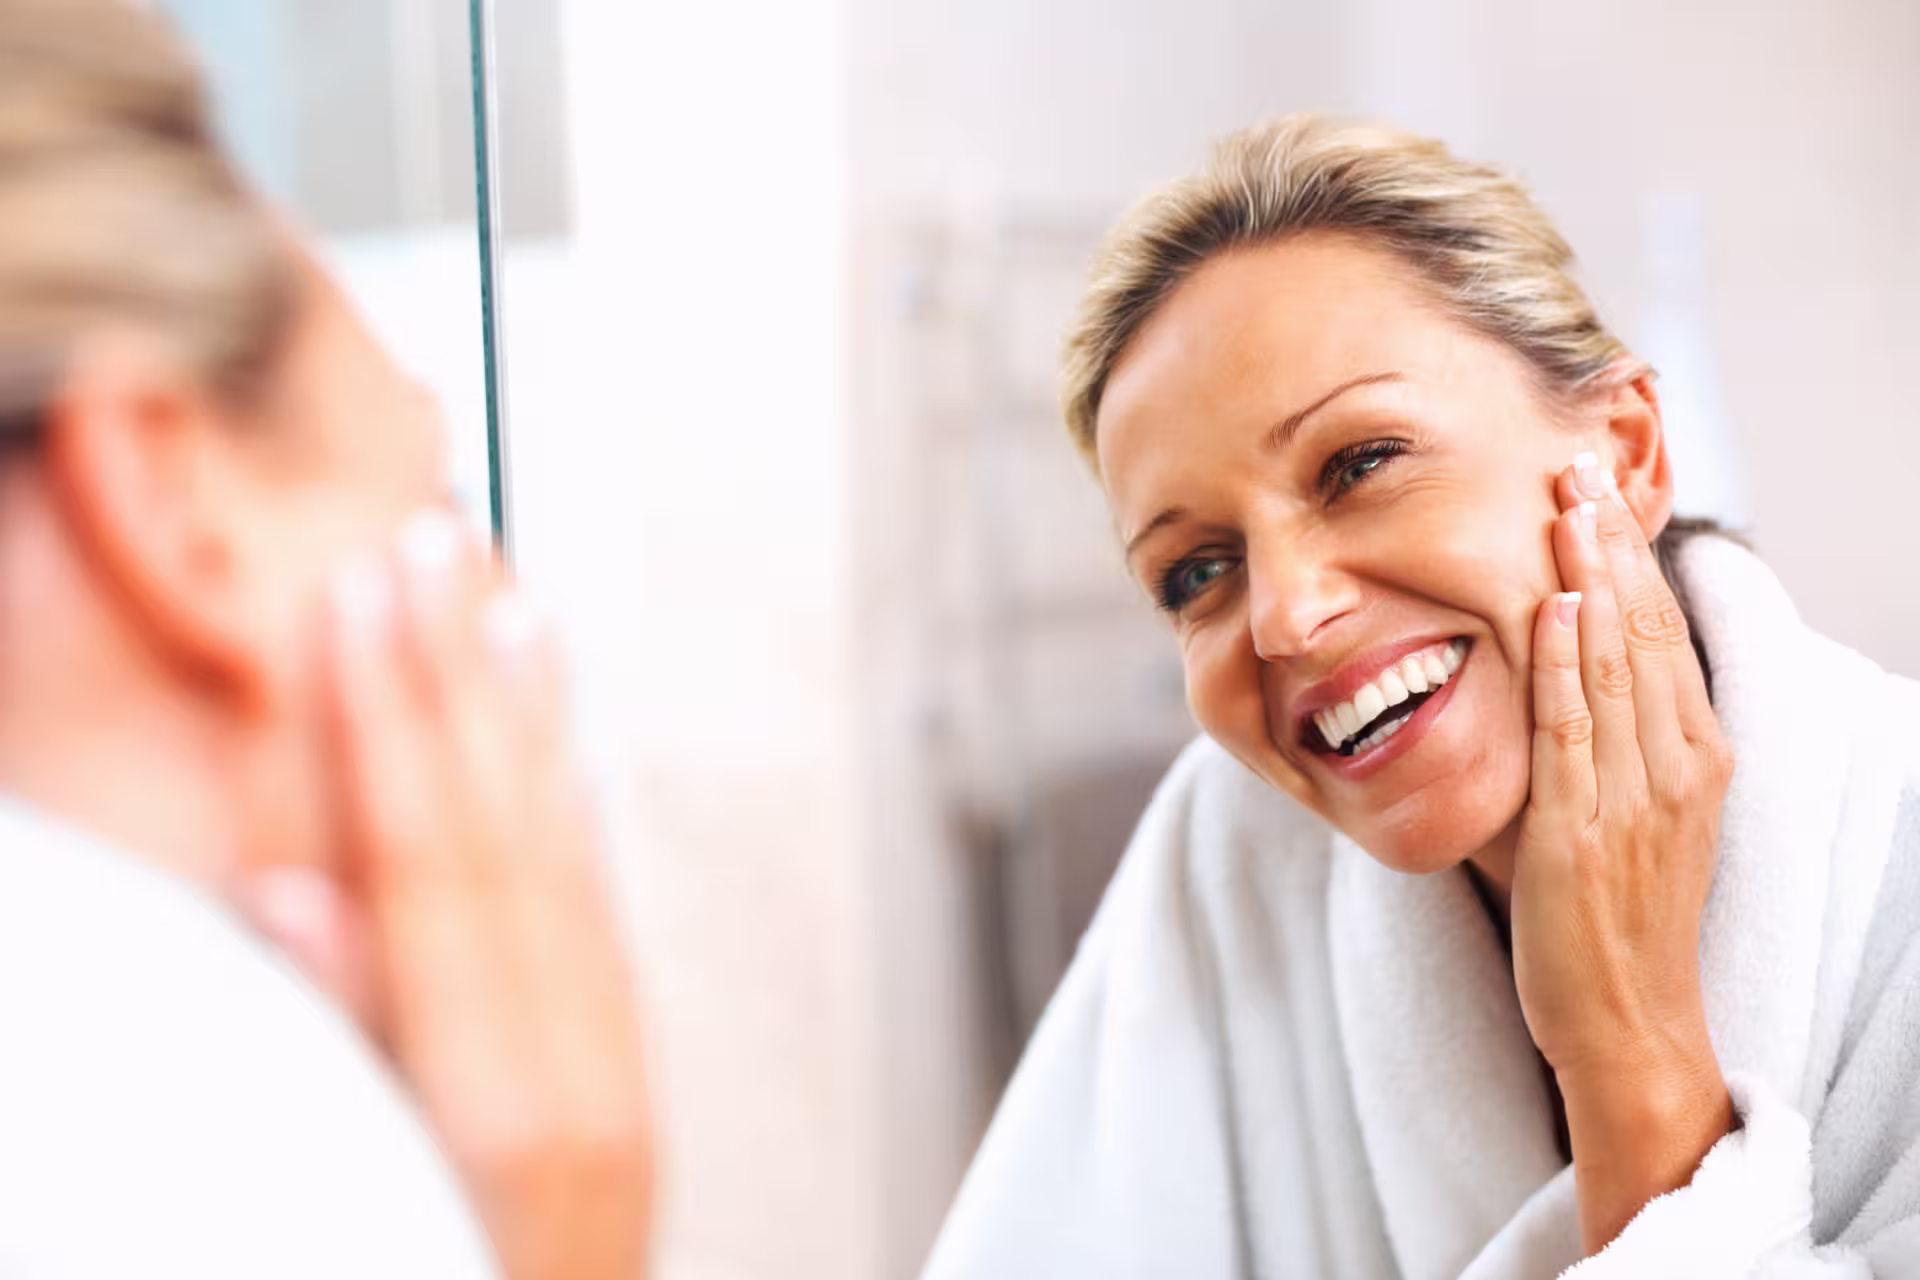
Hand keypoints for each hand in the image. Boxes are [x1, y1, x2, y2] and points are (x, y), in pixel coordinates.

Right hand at [247, 512, 652, 1279]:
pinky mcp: (625, 1096)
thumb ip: (324, 1049)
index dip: (391, 717)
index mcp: (493, 1101)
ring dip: (532, 727)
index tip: (363, 591)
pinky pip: (601, 925)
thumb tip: (284, 888)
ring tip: (509, 605)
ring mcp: (614, 1081)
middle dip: (460, 683)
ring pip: (569, 864)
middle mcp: (575, 1072)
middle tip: (431, 542)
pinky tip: (560, 752)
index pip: (432, 863)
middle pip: (507, 837)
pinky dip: (575, 822)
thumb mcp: (358, 1198)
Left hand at [1511, 457, 1734, 1249]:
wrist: (1629, 1024)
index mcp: (1694, 758)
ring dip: (1592, 578)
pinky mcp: (1585, 835)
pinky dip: (1570, 665)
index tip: (1599, 492)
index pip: (1661, 634)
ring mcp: (1636, 801)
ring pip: (1616, 666)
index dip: (1631, 558)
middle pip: (1645, 632)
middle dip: (1611, 544)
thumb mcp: (1628, 814)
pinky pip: (1576, 732)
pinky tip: (1561, 606)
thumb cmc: (1615, 920)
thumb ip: (1605, 741)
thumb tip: (1563, 663)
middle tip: (1579, 465)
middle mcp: (1677, 769)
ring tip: (1570, 504)